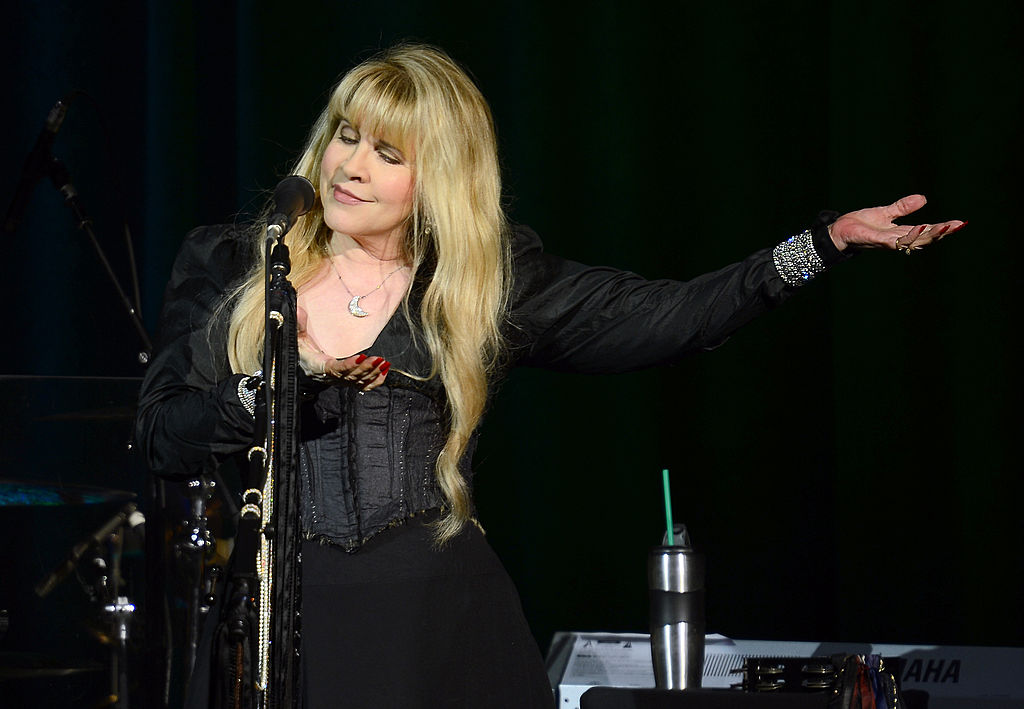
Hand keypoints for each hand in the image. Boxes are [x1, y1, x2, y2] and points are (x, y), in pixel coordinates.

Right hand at [297, 306, 390, 391]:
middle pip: (349, 376)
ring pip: (358, 381)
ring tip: (383, 363)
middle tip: (378, 360)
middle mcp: (330, 377)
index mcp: (318, 367)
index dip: (347, 365)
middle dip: (365, 369)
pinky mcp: (348, 381)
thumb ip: (298, 325)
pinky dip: (375, 381)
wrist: (304, 363)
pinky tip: (384, 372)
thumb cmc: (302, 349)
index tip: (360, 357)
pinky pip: (363, 386)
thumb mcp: (297, 337)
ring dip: (372, 373)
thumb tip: (298, 311)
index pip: (334, 369)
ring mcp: (341, 381)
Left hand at [828, 194, 966, 251]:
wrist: (839, 231)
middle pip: (922, 237)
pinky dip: (905, 236)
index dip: (942, 227)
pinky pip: (891, 240)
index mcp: (900, 233)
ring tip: (942, 227)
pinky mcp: (874, 240)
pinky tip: (917, 228)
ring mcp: (885, 241)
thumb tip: (924, 199)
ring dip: (926, 234)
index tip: (960, 223)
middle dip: (940, 232)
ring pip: (910, 240)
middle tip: (957, 226)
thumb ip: (903, 207)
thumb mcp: (885, 213)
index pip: (926, 230)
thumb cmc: (861, 224)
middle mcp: (895, 239)